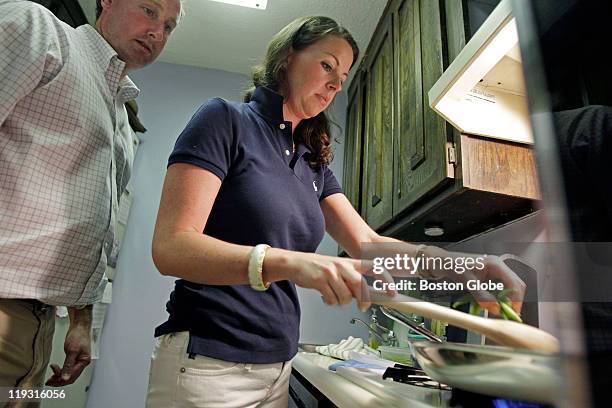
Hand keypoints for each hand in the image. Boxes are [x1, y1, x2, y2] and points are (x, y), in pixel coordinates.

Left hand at [46, 309, 91, 386]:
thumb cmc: (78, 336)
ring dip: (59, 377)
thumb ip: (68, 365)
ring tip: (50, 379)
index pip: (73, 376)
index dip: (62, 380)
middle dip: (59, 381)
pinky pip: (68, 369)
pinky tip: (55, 371)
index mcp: (84, 362)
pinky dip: (61, 372)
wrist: (79, 326)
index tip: (52, 378)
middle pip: (71, 377)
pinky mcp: (75, 358)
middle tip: (49, 381)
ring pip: (69, 374)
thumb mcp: (72, 350)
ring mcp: (79, 361)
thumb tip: (65, 378)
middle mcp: (82, 363)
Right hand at [269, 250, 394, 311]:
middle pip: (361, 285)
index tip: (392, 292)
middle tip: (363, 306)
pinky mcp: (320, 281)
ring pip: (346, 296)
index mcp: (350, 262)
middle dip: (364, 300)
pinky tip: (325, 295)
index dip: (385, 280)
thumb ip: (352, 280)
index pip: (373, 268)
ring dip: (341, 301)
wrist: (296, 263)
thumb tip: (368, 296)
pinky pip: (332, 299)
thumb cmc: (319, 268)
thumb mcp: (339, 269)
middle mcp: (342, 265)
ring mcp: (331, 273)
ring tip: (335, 296)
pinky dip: (330, 301)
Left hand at [429, 248, 525, 315]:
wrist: (440, 262)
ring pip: (505, 290)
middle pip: (513, 286)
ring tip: (497, 311)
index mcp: (496, 264)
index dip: (516, 299)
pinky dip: (494, 299)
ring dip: (502, 301)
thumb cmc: (452, 264)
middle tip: (507, 314)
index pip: (515, 283)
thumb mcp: (467, 281)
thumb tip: (495, 308)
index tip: (513, 312)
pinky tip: (488, 305)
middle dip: (511, 301)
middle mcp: (497, 268)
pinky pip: (495, 291)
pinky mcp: (486, 279)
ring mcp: (492, 273)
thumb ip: (482, 296)